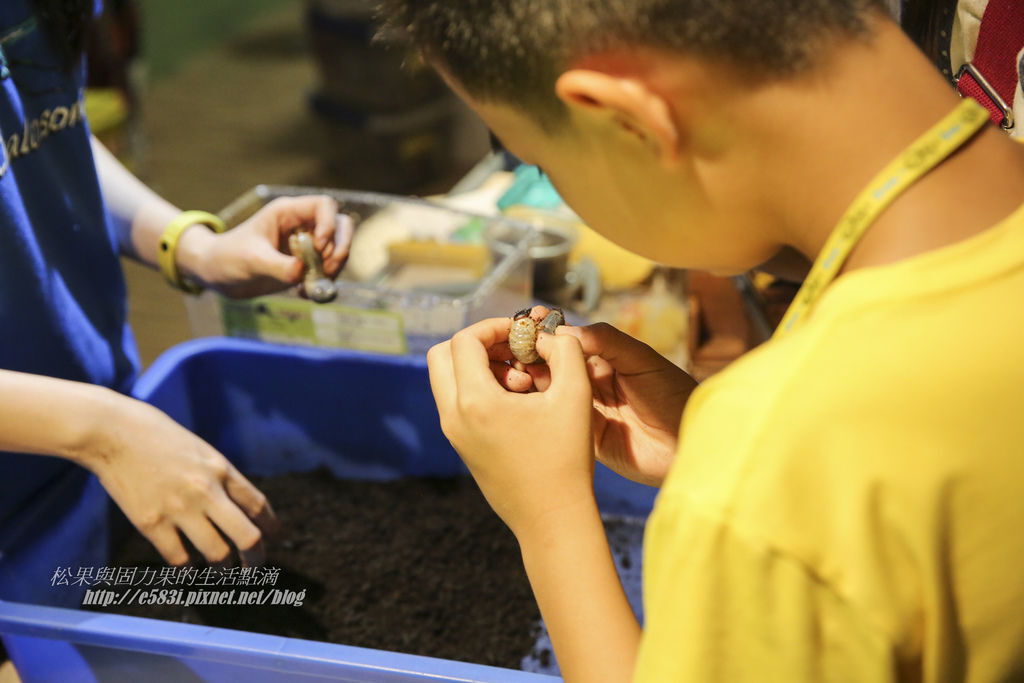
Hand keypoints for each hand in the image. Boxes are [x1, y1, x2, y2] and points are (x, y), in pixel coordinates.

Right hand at [86, 393, 278, 565]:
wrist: (113, 431)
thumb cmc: (157, 436)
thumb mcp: (200, 450)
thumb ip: (219, 477)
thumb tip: (238, 507)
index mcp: (221, 469)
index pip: (258, 506)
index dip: (272, 527)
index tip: (277, 538)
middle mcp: (206, 491)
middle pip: (247, 537)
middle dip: (256, 558)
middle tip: (254, 567)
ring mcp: (178, 509)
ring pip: (216, 554)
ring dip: (223, 568)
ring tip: (222, 570)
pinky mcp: (150, 523)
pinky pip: (179, 558)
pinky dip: (187, 567)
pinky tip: (189, 566)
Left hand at [177, 195, 350, 298]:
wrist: (217, 274)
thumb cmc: (227, 257)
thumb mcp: (251, 260)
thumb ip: (278, 266)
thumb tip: (303, 272)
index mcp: (287, 212)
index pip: (324, 206)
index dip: (329, 224)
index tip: (320, 247)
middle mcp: (301, 225)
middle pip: (340, 227)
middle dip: (339, 248)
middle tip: (327, 269)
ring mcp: (306, 245)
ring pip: (338, 249)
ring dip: (334, 268)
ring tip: (313, 285)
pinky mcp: (305, 265)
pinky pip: (327, 270)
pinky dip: (323, 283)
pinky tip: (303, 293)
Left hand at [427, 317, 595, 537]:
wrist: (552, 518)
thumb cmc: (565, 458)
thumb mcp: (575, 394)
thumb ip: (566, 350)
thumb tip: (547, 334)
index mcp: (474, 401)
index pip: (465, 340)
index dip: (493, 326)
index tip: (521, 332)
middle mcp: (454, 416)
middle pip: (442, 355)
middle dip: (477, 344)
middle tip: (513, 350)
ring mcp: (454, 433)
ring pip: (447, 379)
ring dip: (479, 366)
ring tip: (521, 380)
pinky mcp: (461, 446)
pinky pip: (457, 402)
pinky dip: (479, 389)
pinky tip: (518, 402)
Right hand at [527, 323, 695, 486]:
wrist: (688, 444)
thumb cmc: (674, 396)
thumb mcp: (641, 360)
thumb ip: (606, 341)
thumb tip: (565, 330)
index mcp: (608, 360)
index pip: (570, 342)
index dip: (548, 334)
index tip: (526, 325)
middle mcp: (593, 383)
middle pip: (554, 366)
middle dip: (532, 356)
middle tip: (513, 350)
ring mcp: (587, 410)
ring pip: (550, 391)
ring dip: (531, 380)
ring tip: (516, 373)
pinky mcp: (584, 436)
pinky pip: (557, 419)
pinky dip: (540, 407)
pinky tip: (526, 398)